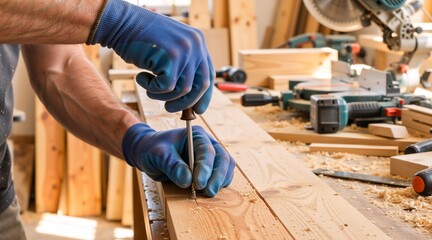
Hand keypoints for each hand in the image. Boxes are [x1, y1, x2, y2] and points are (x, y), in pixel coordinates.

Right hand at [88, 0, 213, 113]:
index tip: (198, 110)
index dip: (204, 95)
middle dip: (185, 103)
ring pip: (182, 90)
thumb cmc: (140, 38)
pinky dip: (152, 89)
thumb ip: (183, 64)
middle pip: (201, 85)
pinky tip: (141, 77)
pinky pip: (166, 88)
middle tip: (169, 107)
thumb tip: (190, 96)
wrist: (120, 23)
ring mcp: (184, 50)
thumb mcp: (170, 48)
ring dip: (163, 95)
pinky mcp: (171, 58)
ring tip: (149, 88)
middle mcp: (195, 45)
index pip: (209, 74)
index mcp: (198, 41)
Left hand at [122, 123, 234, 196]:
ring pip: (226, 167)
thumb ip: (172, 166)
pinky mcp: (209, 168)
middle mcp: (207, 143)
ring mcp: (210, 156)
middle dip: (217, 176)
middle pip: (222, 158)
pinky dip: (219, 184)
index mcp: (196, 135)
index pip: (207, 151)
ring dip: (220, 181)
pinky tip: (209, 191)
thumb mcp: (158, 155)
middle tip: (208, 192)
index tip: (198, 184)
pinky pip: (222, 175)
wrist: (148, 153)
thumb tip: (187, 181)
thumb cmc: (152, 149)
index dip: (205, 168)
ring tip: (208, 193)